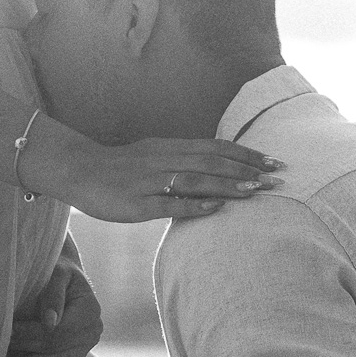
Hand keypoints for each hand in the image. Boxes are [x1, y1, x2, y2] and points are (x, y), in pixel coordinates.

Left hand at [4, 261, 104, 356]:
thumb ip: (53, 294)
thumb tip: (49, 322)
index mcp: (90, 310)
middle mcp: (93, 330)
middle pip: (55, 347)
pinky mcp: (81, 352)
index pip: (58, 331)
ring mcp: (88, 344)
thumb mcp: (58, 273)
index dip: (32, 333)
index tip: (9, 333)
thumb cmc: (59, 270)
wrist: (67, 275)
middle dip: (26, 349)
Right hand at [21, 120, 282, 223]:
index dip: (245, 153)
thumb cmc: (119, 168)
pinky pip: (169, 203)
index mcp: (170, 147)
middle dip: (247, 169)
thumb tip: (215, 168)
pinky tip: (216, 209)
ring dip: (228, 185)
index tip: (273, 160)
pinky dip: (195, 205)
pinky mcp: (136, 203)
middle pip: (212, 162)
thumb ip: (182, 161)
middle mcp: (164, 159)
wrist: (77, 170)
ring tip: (256, 190)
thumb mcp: (153, 156)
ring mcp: (150, 181)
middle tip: (278, 177)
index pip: (215, 148)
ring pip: (195, 179)